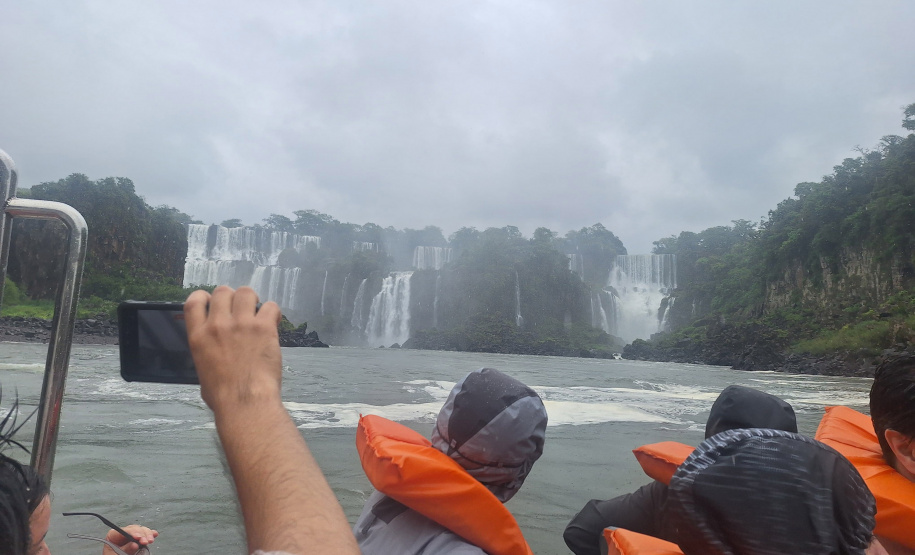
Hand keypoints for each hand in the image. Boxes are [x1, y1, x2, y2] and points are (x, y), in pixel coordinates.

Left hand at [102, 524, 157, 554]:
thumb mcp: (115, 554)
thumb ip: (125, 549)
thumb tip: (135, 544)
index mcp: (113, 535)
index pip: (124, 530)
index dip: (132, 532)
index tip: (138, 537)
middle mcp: (123, 533)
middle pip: (134, 529)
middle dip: (142, 534)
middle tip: (146, 541)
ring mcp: (131, 536)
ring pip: (141, 530)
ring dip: (147, 534)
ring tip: (150, 540)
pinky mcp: (137, 539)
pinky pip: (145, 534)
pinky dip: (150, 533)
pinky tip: (154, 534)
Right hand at [184, 286, 282, 413]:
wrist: (244, 401)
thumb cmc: (222, 396)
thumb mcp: (203, 371)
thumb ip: (207, 354)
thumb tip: (216, 354)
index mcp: (198, 336)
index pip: (193, 302)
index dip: (204, 296)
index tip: (213, 301)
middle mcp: (217, 325)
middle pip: (223, 291)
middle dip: (232, 297)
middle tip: (241, 311)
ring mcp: (241, 324)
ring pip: (246, 292)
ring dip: (253, 300)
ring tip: (258, 314)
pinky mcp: (263, 327)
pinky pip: (270, 306)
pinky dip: (273, 313)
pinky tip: (273, 323)